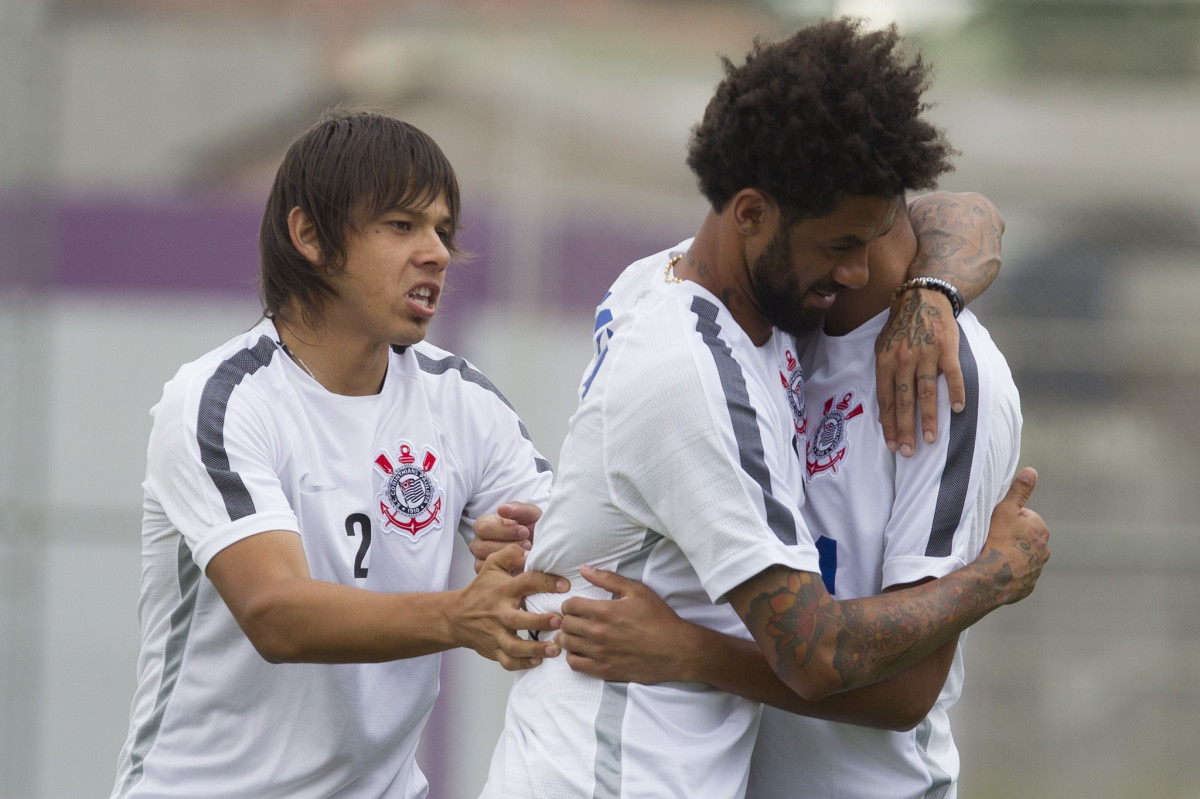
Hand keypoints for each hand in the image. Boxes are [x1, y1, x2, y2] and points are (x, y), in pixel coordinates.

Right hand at [454, 543, 566, 669]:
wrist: (456, 617)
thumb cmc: (481, 590)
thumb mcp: (491, 566)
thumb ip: (510, 553)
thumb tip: (529, 549)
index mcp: (503, 590)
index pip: (525, 583)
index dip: (545, 582)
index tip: (565, 585)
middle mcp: (499, 613)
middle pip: (518, 619)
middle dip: (539, 621)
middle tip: (560, 621)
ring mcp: (496, 634)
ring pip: (514, 646)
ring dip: (534, 649)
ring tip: (555, 649)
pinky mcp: (494, 650)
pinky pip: (508, 661)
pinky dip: (522, 664)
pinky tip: (538, 662)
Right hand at [469, 501, 541, 573]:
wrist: (544, 544)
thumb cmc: (532, 526)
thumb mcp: (530, 514)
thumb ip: (517, 509)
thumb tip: (501, 508)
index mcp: (484, 524)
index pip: (484, 528)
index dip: (505, 531)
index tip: (525, 532)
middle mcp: (478, 542)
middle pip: (482, 547)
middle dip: (508, 547)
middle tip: (528, 546)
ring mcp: (481, 559)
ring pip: (486, 563)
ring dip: (509, 560)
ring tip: (527, 555)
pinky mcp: (488, 574)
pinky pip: (491, 577)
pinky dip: (508, 572)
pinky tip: (522, 566)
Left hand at [557, 564, 697, 683]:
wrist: (676, 649)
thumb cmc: (658, 618)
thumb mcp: (637, 591)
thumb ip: (608, 578)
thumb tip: (584, 569)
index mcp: (604, 611)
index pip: (570, 605)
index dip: (570, 604)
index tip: (577, 607)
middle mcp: (598, 632)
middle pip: (566, 624)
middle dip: (568, 620)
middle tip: (576, 620)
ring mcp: (600, 653)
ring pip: (567, 644)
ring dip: (568, 638)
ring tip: (576, 635)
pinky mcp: (604, 670)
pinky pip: (575, 664)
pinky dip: (573, 657)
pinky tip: (581, 651)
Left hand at [874, 288, 960, 456]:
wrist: (923, 298)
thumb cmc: (900, 328)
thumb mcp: (882, 348)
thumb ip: (883, 377)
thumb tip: (883, 411)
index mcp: (885, 361)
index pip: (886, 399)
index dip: (889, 424)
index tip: (892, 444)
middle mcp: (904, 359)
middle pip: (904, 400)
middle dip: (905, 428)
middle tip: (908, 451)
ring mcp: (926, 354)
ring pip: (926, 391)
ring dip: (928, 417)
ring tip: (930, 439)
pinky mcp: (947, 349)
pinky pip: (953, 374)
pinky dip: (955, 392)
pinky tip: (957, 409)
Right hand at [981, 467, 1049, 604]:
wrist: (990, 578)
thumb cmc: (997, 541)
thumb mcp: (1005, 510)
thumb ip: (1019, 491)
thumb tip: (1032, 471)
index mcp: (1041, 530)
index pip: (1026, 518)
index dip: (1010, 519)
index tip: (997, 525)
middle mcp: (1044, 550)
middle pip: (1026, 538)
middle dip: (1013, 537)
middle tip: (993, 539)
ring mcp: (1036, 570)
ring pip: (1023, 557)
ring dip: (1012, 555)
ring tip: (993, 555)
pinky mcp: (1027, 587)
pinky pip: (1019, 576)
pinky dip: (1011, 572)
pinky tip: (997, 570)